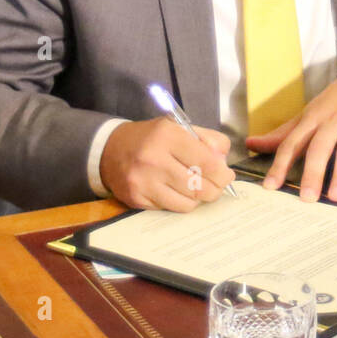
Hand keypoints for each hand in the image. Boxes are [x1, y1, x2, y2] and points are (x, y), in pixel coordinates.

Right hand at [100, 118, 233, 210]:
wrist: (109, 150)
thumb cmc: (152, 138)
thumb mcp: (180, 128)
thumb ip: (208, 140)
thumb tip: (224, 162)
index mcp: (168, 136)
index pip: (207, 163)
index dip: (223, 174)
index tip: (227, 176)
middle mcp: (153, 160)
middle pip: (200, 188)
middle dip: (214, 190)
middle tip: (216, 186)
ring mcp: (143, 182)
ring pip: (187, 204)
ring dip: (197, 198)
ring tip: (195, 188)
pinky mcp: (136, 199)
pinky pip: (170, 209)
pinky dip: (178, 203)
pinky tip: (175, 191)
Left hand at [246, 65, 336, 201]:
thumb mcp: (310, 112)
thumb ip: (283, 133)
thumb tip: (251, 144)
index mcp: (313, 118)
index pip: (293, 142)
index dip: (281, 164)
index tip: (271, 186)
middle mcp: (334, 120)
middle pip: (320, 146)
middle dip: (313, 172)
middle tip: (307, 198)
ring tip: (336, 196)